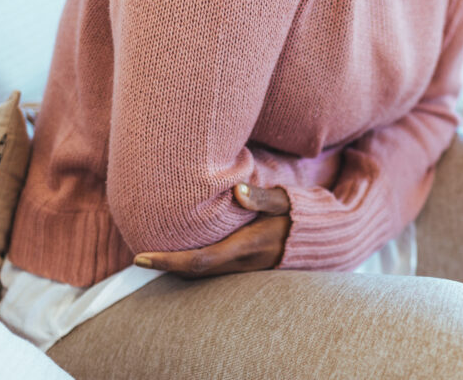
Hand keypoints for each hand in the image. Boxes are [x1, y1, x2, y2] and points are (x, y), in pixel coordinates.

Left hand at [132, 183, 290, 277]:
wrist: (323, 240)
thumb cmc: (301, 217)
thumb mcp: (285, 201)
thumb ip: (262, 197)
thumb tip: (238, 189)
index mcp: (245, 248)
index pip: (198, 261)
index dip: (167, 262)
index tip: (140, 258)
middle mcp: (241, 264)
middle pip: (193, 272)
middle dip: (165, 266)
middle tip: (138, 256)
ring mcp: (243, 269)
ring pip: (202, 273)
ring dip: (177, 266)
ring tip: (153, 253)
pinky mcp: (245, 267)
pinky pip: (212, 269)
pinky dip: (192, 263)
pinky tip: (183, 250)